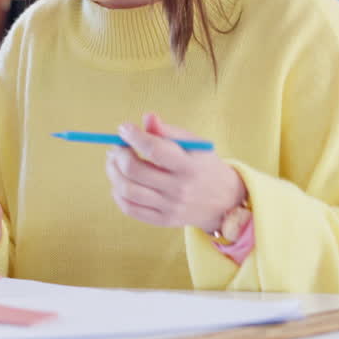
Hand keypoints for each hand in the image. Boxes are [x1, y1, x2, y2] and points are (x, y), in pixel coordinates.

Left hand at [105, 113, 246, 233]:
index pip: (154, 150)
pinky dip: (118, 193)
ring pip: (128, 191)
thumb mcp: (194, 144)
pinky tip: (120, 181)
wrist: (224, 201)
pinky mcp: (163, 220)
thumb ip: (168, 131)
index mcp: (189, 166)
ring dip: (113, 172)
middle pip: (135, 171)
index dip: (134, 136)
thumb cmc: (203, 165)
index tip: (123, 128)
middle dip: (118, 154)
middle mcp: (179, 188)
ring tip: (114, 162)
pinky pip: (130, 209)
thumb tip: (147, 118)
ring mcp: (170, 207)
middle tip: (116, 147)